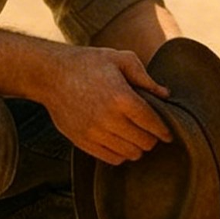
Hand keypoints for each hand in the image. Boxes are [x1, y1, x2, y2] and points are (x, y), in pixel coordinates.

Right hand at [45, 44, 173, 165]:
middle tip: (152, 132)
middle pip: (143, 142)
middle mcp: (108, 119)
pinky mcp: (82, 142)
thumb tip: (166, 95)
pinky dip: (121, 154)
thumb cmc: (89, 63)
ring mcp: (94, 133)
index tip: (168, 132)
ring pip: (129, 153)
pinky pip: (111, 159)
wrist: (51, 74)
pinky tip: (121, 142)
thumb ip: (145, 77)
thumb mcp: (120, 59)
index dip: (164, 130)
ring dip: (137, 147)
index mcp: (121, 97)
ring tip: (137, 137)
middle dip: (152, 138)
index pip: (152, 123)